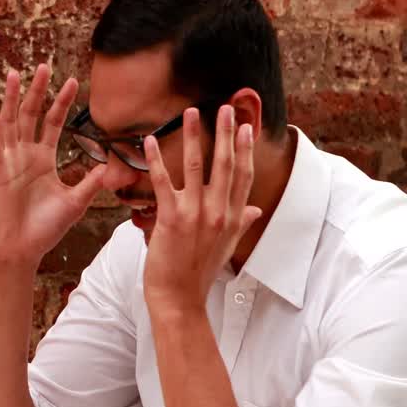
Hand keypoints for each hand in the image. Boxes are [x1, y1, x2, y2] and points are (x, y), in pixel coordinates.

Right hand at [0, 64, 108, 270]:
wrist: (22, 250)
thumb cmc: (45, 229)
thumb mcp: (75, 202)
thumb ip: (91, 183)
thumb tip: (111, 168)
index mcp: (43, 160)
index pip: (53, 123)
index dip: (61, 103)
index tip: (73, 81)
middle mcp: (25, 157)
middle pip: (30, 115)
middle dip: (37, 91)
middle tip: (44, 66)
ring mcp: (9, 164)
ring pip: (10, 124)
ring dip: (10, 100)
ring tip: (13, 75)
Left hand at [142, 106, 262, 314]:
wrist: (180, 298)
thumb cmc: (199, 273)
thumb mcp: (226, 247)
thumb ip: (241, 224)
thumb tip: (255, 211)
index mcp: (233, 218)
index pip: (243, 176)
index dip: (245, 149)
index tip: (246, 127)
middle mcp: (219, 213)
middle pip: (226, 164)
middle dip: (226, 133)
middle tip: (225, 108)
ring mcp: (197, 215)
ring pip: (197, 166)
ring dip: (193, 136)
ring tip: (190, 113)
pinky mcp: (172, 219)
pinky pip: (163, 182)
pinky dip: (157, 160)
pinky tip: (151, 141)